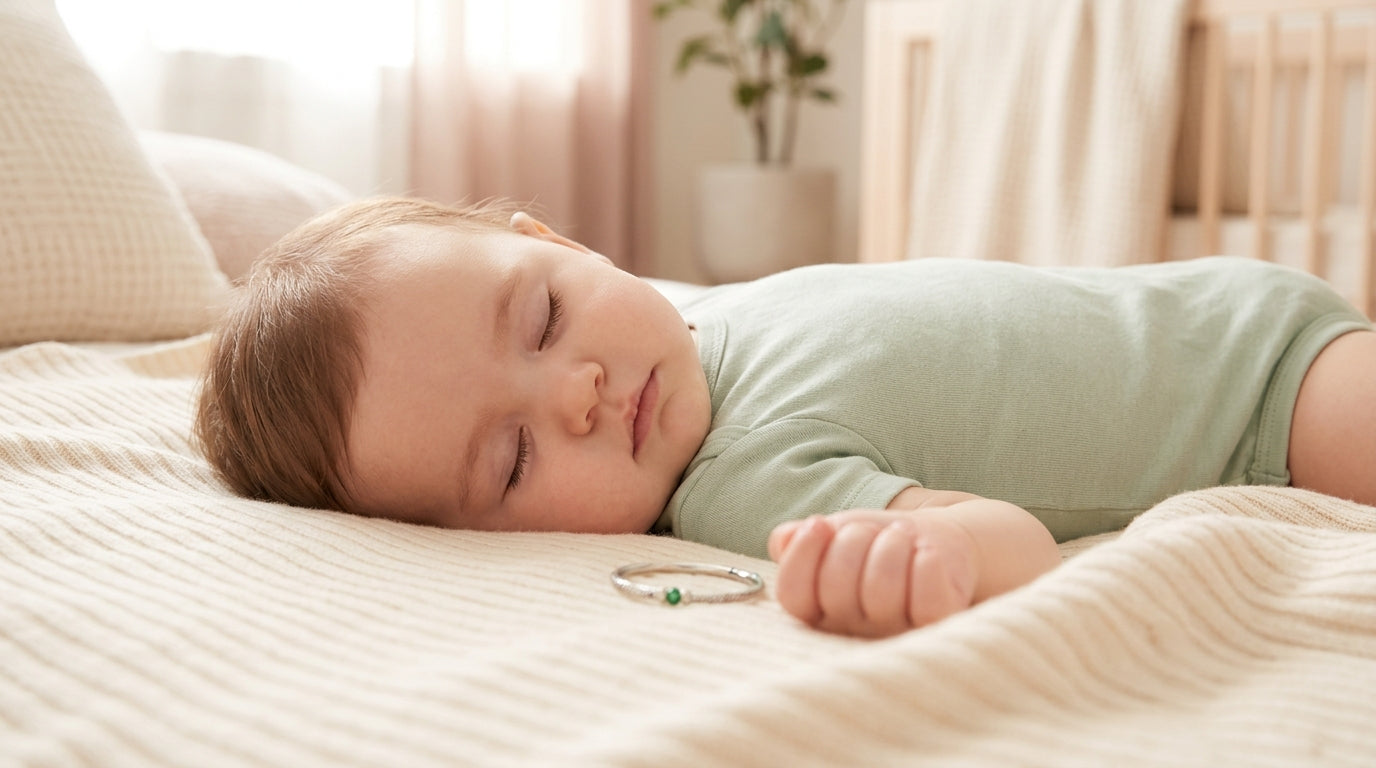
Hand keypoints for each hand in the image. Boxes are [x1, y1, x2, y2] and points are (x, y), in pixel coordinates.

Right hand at [767, 510, 979, 637]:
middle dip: (853, 540)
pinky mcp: (936, 627)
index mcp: (818, 614)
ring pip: (881, 590)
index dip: (802, 556)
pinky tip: (925, 552)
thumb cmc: (875, 542)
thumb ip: (797, 539)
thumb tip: (783, 541)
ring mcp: (895, 635)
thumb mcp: (831, 534)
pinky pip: (925, 600)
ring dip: (891, 544)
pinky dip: (925, 563)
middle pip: (836, 588)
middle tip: (870, 530)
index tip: (818, 523)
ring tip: (900, 536)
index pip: (793, 596)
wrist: (935, 540)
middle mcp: (852, 633)